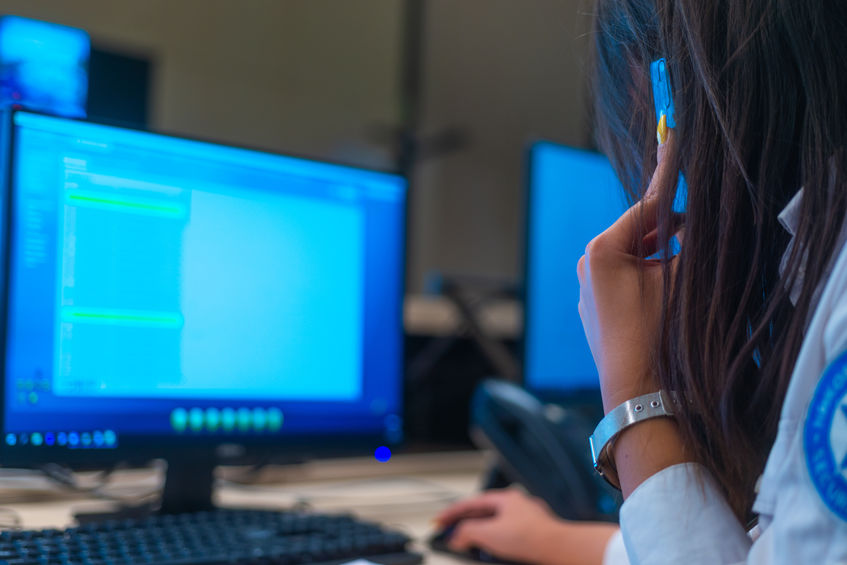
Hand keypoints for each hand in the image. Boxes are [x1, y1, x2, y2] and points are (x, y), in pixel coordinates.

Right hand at [433, 489, 617, 564]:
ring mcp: (526, 521)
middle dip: (466, 528)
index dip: (451, 513)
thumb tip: (457, 537)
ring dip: (481, 539)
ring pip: (495, 528)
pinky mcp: (533, 537)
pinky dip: (495, 547)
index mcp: (505, 498)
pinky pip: (507, 539)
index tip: (439, 522)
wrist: (559, 550)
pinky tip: (493, 556)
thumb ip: (467, 532)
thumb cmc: (532, 536)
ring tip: (472, 550)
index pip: (471, 503)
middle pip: (483, 515)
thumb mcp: (489, 533)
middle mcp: (517, 506)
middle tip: (452, 538)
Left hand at [576, 136, 676, 411]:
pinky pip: (622, 283)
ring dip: (658, 257)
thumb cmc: (660, 332)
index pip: (646, 206)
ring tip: (684, 271)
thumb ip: (686, 244)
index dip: (667, 176)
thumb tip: (689, 226)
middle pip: (637, 233)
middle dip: (669, 230)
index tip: (673, 139)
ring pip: (631, 259)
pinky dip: (645, 279)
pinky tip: (666, 294)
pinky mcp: (593, 312)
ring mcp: (587, 291)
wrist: (641, 392)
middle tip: (699, 231)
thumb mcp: (682, 279)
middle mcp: (587, 266)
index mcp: (602, 250)